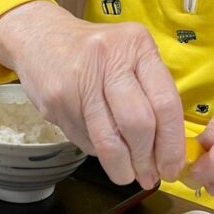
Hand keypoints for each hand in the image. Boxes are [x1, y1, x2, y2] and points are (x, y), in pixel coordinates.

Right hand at [0, 1, 185, 188]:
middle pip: (138, 124)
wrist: (40, 37)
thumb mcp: (130, 54)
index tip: (173, 167)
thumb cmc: (96, 52)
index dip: (172, 143)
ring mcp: (79, 81)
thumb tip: (168, 150)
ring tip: (129, 175)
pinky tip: (103, 150)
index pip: (165, 102)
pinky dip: (99, 153)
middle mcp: (109, 59)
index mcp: (137, 45)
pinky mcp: (57, 101)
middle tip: (150, 176)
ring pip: (108, 140)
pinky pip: (85, 139)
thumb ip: (151, 92)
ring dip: (122, 167)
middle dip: (147, 159)